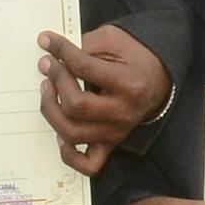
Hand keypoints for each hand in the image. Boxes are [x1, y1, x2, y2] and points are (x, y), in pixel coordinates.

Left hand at [40, 26, 169, 171]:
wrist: (158, 76)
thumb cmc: (135, 57)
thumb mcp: (113, 40)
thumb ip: (83, 46)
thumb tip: (52, 53)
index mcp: (129, 84)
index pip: (85, 68)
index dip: (61, 52)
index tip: (46, 41)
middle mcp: (123, 113)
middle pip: (76, 105)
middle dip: (56, 81)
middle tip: (47, 65)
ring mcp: (116, 132)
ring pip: (72, 133)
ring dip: (51, 110)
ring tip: (47, 89)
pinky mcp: (111, 144)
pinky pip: (88, 164)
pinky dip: (68, 155)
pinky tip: (59, 134)